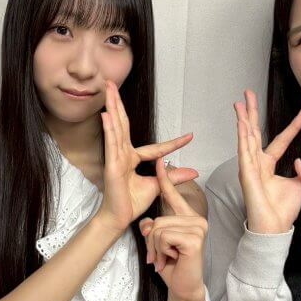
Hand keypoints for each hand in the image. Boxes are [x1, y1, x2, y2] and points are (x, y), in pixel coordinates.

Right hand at [96, 81, 197, 231]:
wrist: (119, 218)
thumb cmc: (132, 202)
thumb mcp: (159, 186)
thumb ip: (173, 177)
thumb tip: (193, 172)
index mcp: (133, 158)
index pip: (156, 146)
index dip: (173, 142)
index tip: (191, 137)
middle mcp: (123, 154)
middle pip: (122, 123)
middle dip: (118, 103)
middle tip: (112, 82)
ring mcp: (116, 158)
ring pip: (115, 127)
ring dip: (112, 106)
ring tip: (109, 89)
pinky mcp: (112, 165)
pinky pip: (111, 144)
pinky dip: (109, 128)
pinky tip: (106, 114)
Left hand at [138, 159, 206, 300]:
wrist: (183, 288)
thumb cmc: (171, 266)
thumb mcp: (156, 243)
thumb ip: (151, 228)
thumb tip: (147, 223)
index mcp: (188, 218)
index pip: (173, 195)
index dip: (165, 179)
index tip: (158, 161)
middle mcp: (196, 220)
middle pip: (158, 219)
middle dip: (152, 241)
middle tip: (159, 256)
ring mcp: (198, 227)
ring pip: (159, 228)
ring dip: (155, 247)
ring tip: (165, 258)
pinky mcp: (195, 238)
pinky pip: (164, 236)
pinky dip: (161, 250)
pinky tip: (172, 258)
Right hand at [235, 89, 300, 233]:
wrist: (273, 228)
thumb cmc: (282, 211)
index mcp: (268, 165)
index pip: (281, 140)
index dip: (292, 126)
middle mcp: (256, 163)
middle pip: (253, 132)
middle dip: (251, 112)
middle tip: (247, 94)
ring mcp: (249, 168)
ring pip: (246, 138)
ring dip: (243, 119)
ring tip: (241, 102)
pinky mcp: (246, 174)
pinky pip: (244, 152)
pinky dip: (243, 137)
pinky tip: (242, 124)